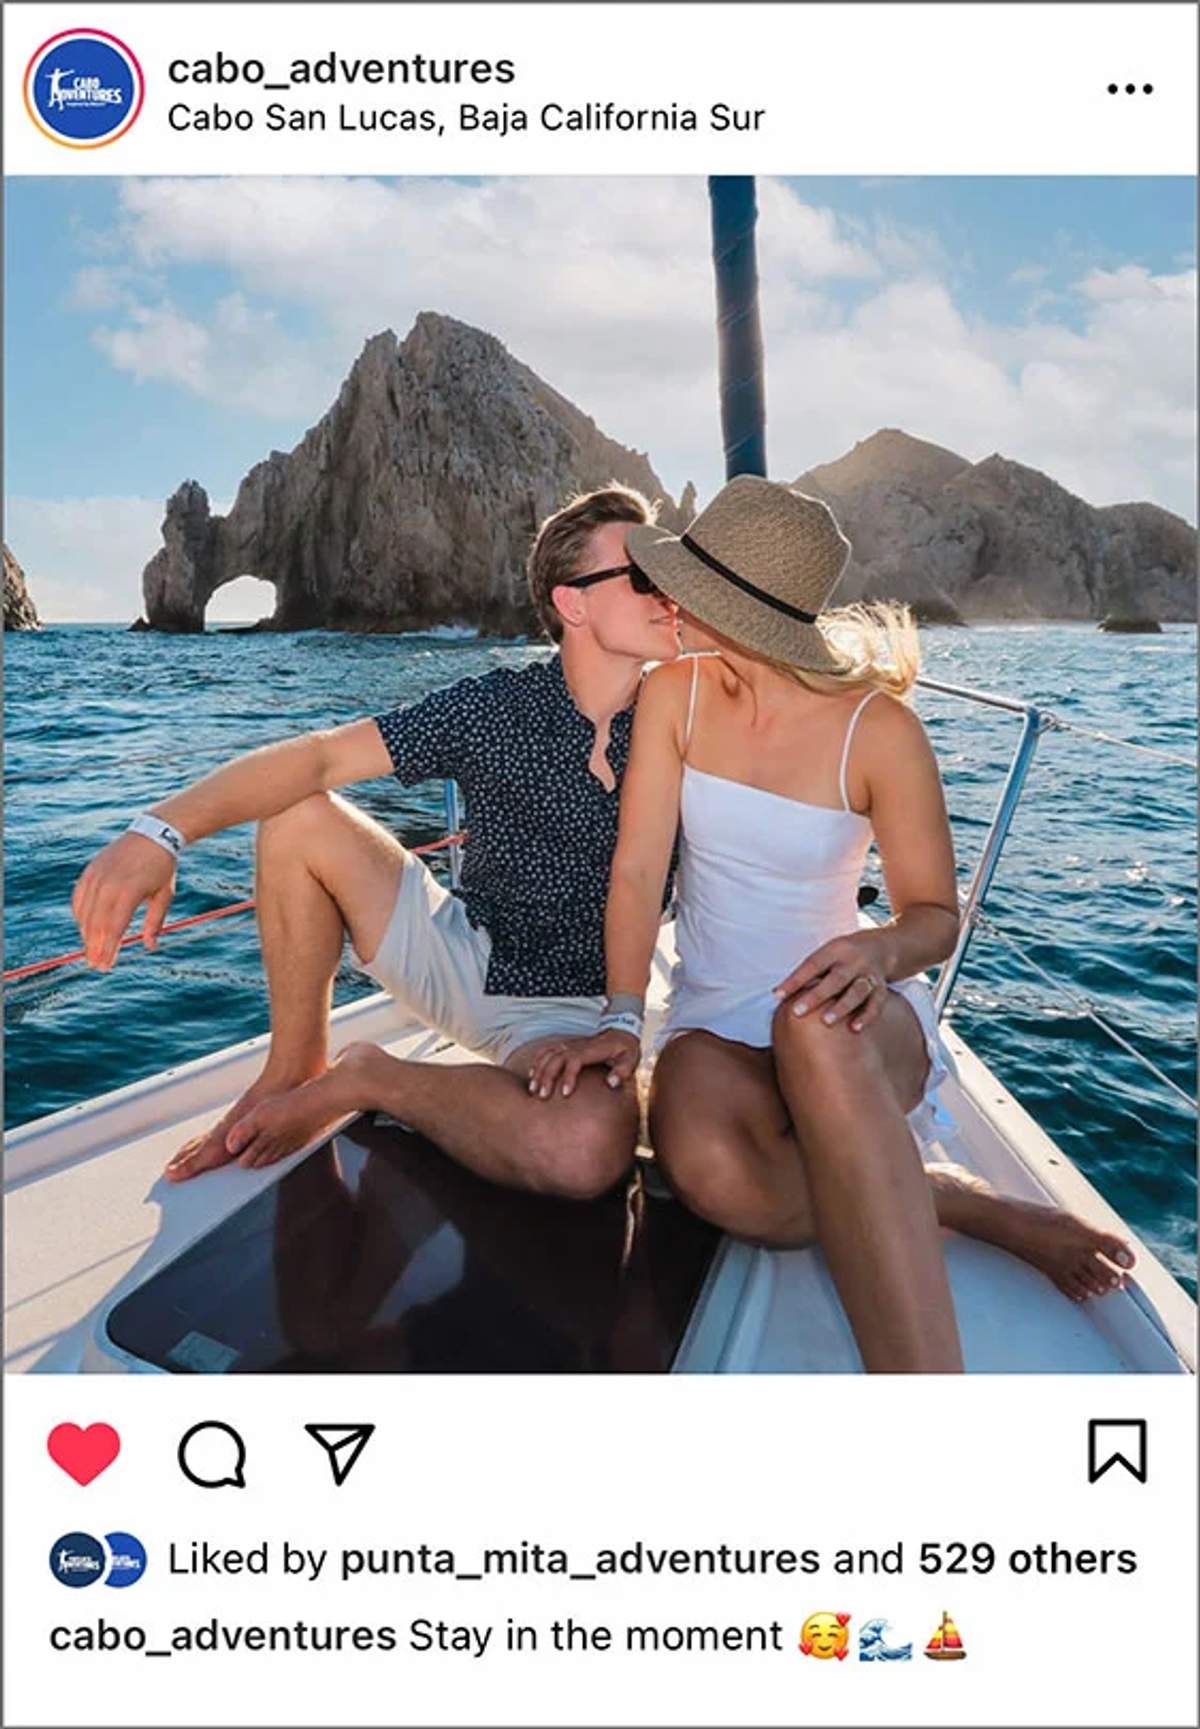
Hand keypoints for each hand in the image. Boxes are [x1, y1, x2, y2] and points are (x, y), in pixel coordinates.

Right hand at [71, 832, 176, 970]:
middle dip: (94, 947)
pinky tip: (85, 928)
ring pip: (84, 913)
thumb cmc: (162, 867)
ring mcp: (96, 876)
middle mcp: (109, 884)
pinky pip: (79, 898)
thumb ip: (155, 922)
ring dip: (86, 934)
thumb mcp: (164, 895)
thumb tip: (150, 946)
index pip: (114, 927)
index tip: (106, 966)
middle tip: (96, 965)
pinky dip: (80, 915)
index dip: (108, 949)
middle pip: (96, 924)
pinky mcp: (89, 871)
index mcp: (129, 891)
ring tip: (91, 951)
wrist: (152, 834)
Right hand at [527, 1031, 640, 1099]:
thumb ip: (623, 1071)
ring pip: (548, 1055)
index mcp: (592, 1050)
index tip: (565, 1094)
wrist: (619, 1030)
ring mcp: (570, 1045)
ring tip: (532, 1090)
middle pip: (556, 1058)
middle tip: (541, 1096)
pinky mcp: (566, 1046)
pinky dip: (537, 1061)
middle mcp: (577, 1046)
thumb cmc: (625, 1048)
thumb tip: (611, 1083)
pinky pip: (547, 1051)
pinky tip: (531, 1075)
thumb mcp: (631, 1059)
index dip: (568, 1076)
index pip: (575, 1060)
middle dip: (547, 1077)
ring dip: (538, 1071)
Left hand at [774, 931, 890, 1032]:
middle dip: (816, 996)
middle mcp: (854, 961)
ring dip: (842, 1006)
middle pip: (836, 978)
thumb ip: (806, 974)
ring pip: (857, 991)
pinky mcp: (882, 988)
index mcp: (835, 950)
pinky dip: (866, 1016)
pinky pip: (876, 1003)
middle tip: (798, 1012)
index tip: (778, 995)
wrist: (880, 947)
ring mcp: (869, 974)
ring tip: (827, 1022)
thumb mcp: (825, 955)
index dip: (795, 980)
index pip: (812, 965)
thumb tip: (777, 996)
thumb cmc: (841, 957)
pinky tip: (855, 1029)